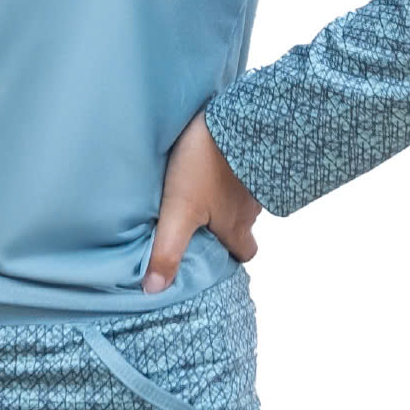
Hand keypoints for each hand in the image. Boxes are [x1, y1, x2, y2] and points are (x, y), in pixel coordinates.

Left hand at [142, 108, 260, 292]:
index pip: (244, 254)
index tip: (212, 255)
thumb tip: (154, 290)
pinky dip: (234, 172)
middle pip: (246, 226)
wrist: (235, 119)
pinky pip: (247, 171)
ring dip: (229, 198)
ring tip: (204, 189)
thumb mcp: (179, 211)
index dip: (230, 257)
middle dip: (230, 227)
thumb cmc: (205, 166)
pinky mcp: (253, 153)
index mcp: (236, 225)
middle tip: (205, 220)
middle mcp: (251, 207)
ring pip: (245, 199)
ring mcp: (256, 179)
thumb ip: (168, 250)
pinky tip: (215, 163)